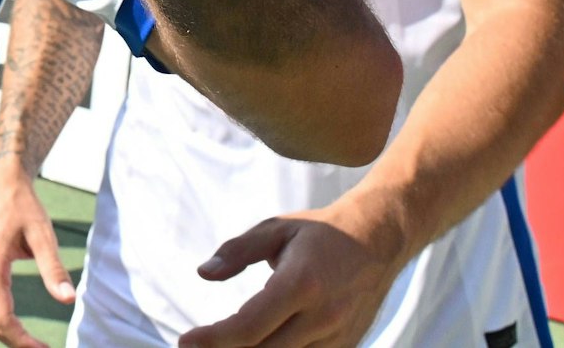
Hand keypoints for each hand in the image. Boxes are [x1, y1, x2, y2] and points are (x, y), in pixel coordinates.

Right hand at [0, 161, 75, 347]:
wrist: (2, 183)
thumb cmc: (21, 204)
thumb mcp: (43, 234)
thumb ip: (54, 268)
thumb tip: (68, 298)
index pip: (1, 317)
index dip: (22, 340)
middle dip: (16, 342)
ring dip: (10, 333)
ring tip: (35, 344)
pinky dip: (4, 319)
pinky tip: (22, 325)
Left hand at [180, 195, 407, 347]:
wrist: (378, 242)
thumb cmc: (320, 233)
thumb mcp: (275, 229)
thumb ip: (237, 251)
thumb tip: (203, 273)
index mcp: (300, 284)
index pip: (249, 326)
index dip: (214, 339)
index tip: (185, 341)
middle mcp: (322, 316)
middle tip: (195, 347)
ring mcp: (337, 337)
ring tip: (221, 346)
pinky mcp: (346, 347)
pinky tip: (254, 347)